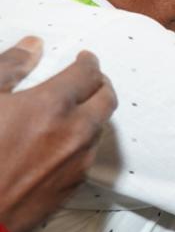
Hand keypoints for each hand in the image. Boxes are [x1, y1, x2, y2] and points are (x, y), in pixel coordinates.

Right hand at [0, 38, 117, 231]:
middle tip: (89, 80)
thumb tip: (33, 45)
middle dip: (101, 84)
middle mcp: (76, 132)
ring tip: (76, 110)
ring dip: (93, 114)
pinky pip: (88, 154)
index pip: (87, 73)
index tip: (85, 58)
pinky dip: (83, 140)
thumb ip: (9, 68)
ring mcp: (78, 161)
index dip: (88, 62)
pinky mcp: (74, 186)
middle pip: (107, 99)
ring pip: (100, 128)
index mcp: (53, 105)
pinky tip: (63, 142)